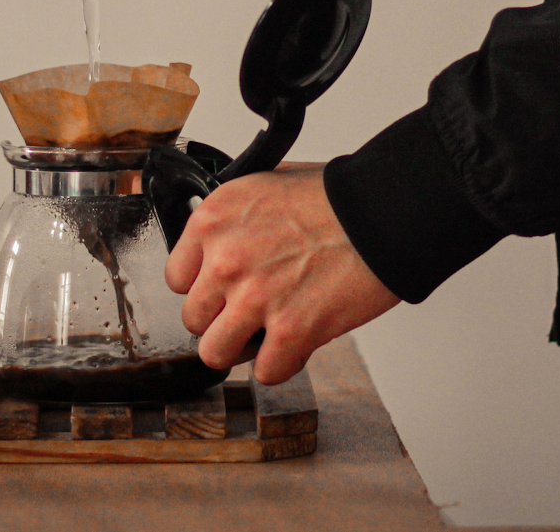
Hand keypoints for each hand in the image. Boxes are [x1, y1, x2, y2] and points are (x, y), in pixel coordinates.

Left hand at [165, 163, 401, 384]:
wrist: (383, 212)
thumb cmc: (336, 197)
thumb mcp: (265, 186)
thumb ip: (235, 221)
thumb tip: (221, 244)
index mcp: (214, 220)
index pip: (176, 278)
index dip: (203, 288)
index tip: (221, 291)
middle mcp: (225, 260)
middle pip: (193, 319)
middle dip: (221, 320)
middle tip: (249, 314)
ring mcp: (255, 297)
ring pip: (215, 352)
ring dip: (241, 349)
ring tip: (264, 338)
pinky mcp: (291, 330)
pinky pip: (266, 372)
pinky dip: (282, 365)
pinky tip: (296, 347)